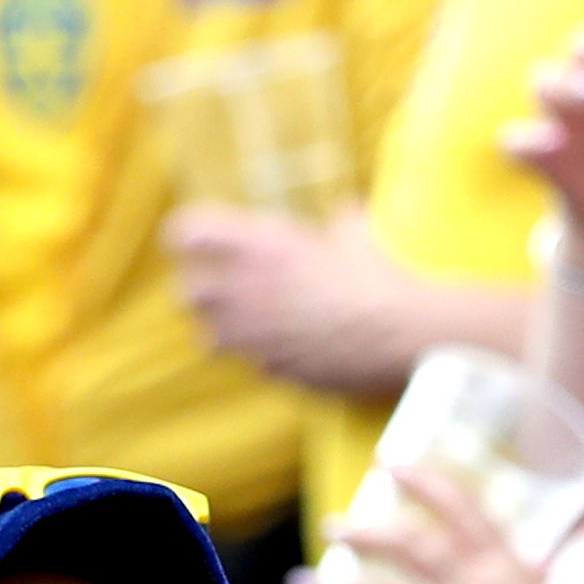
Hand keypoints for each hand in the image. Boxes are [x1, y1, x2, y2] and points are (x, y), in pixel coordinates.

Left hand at [164, 205, 432, 397]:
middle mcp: (241, 291)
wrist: (399, 333)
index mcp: (254, 245)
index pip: (184, 234)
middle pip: (187, 291)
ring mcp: (251, 338)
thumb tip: (347, 213)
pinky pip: (251, 363)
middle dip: (203, 289)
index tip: (199, 240)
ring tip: (256, 324)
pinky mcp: (270, 371)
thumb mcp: (356, 233)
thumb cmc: (378, 274)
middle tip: (229, 286)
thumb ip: (338, 222)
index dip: (188, 236)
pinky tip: (291, 348)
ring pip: (208, 337)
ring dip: (225, 330)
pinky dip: (263, 357)